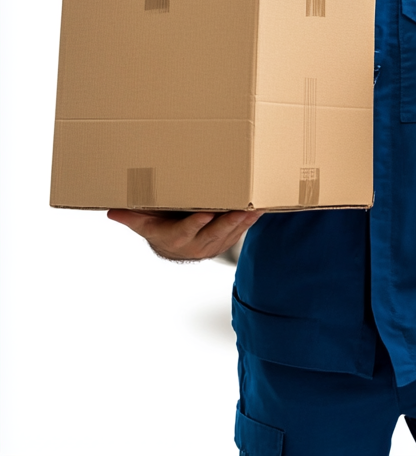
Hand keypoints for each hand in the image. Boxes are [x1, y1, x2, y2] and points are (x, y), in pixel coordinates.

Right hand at [107, 209, 262, 261]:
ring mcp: (214, 243)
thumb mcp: (144, 224)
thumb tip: (113, 211)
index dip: (196, 224)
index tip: (206, 214)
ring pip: (231, 232)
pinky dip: (250, 221)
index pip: (186, 231)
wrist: (175, 248)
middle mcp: (197, 244)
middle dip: (229, 222)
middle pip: (215, 232)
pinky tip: (261, 210)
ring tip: (257, 208)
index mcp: (175, 238)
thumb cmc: (159, 229)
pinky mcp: (226, 240)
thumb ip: (132, 217)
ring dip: (245, 221)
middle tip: (241, 210)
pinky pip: (240, 231)